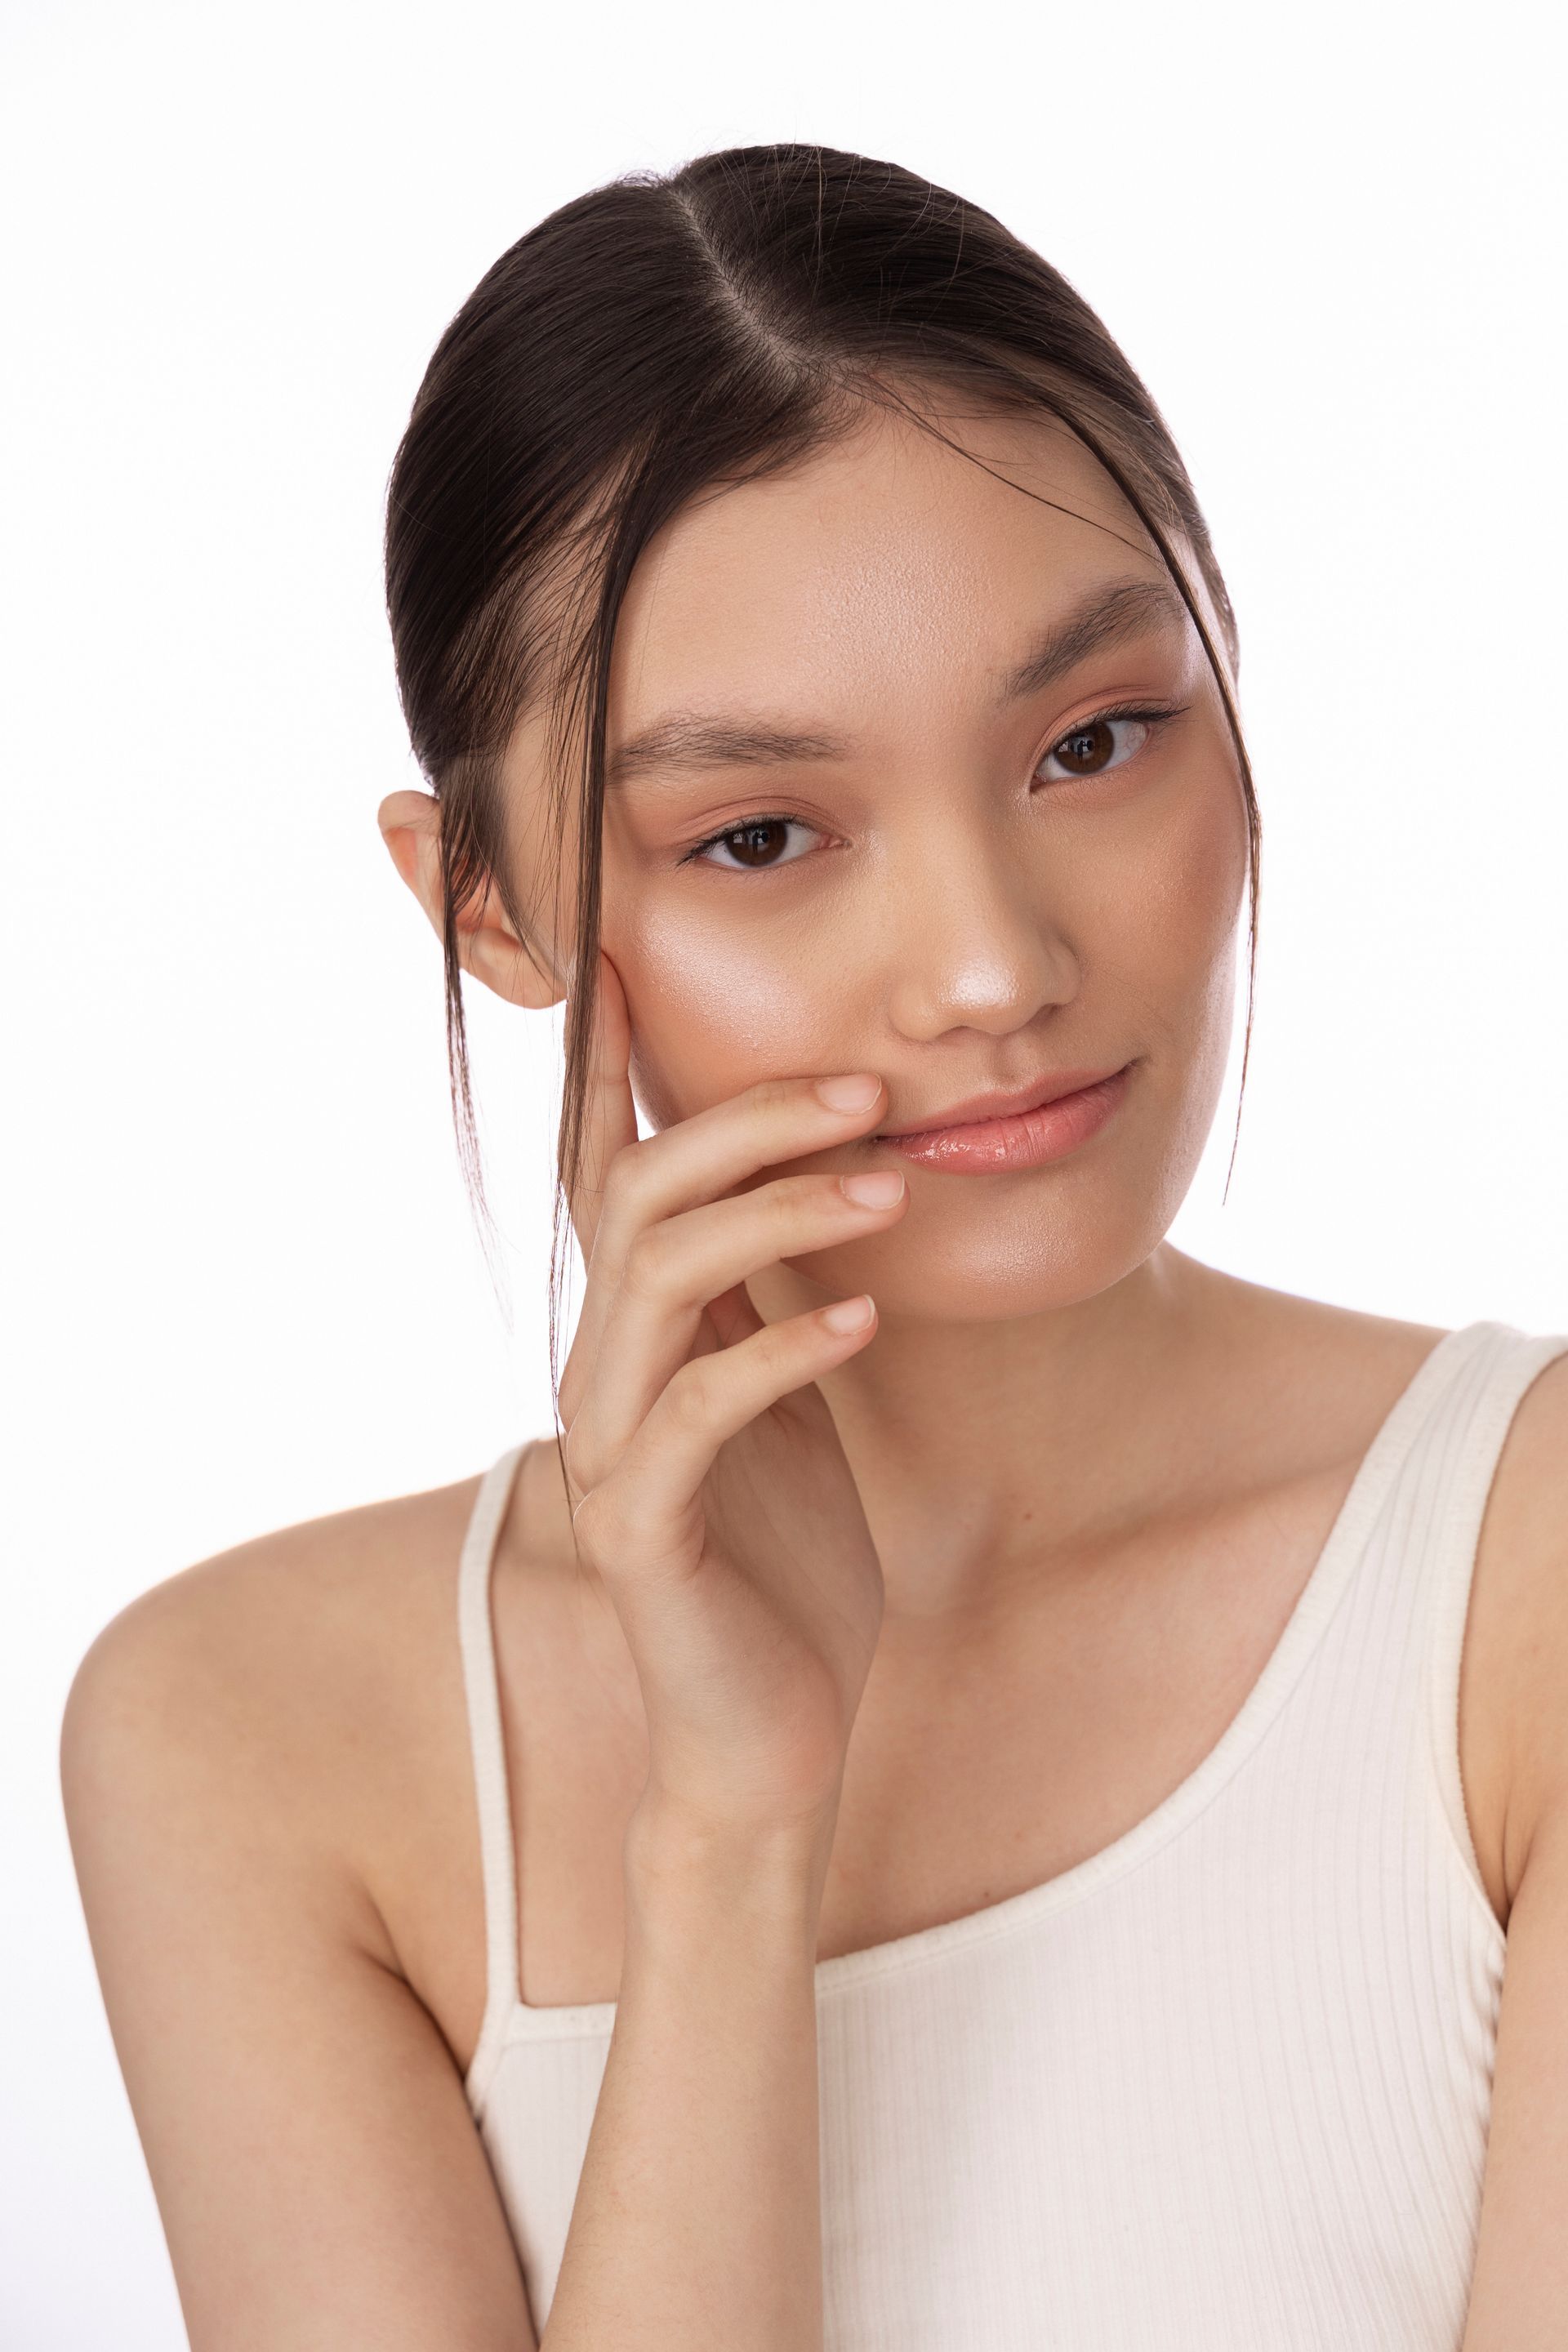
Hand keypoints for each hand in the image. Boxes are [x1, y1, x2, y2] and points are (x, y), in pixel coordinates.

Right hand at [555, 953, 906, 1841]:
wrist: (766, 1733)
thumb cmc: (788, 1557)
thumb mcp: (789, 1393)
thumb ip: (778, 1291)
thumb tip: (825, 1170)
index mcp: (643, 1331)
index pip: (613, 1169)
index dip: (615, 1066)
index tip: (629, 954)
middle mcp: (608, 1372)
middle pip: (634, 1197)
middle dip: (744, 1125)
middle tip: (865, 1086)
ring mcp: (617, 1450)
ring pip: (654, 1283)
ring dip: (773, 1214)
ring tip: (885, 1181)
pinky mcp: (645, 1532)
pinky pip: (702, 1414)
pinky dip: (785, 1353)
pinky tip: (863, 1320)